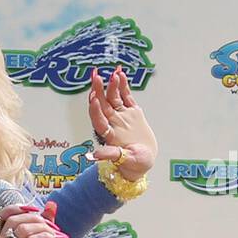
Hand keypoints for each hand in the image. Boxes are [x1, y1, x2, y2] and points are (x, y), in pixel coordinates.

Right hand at [0, 204, 68, 237]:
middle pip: (15, 221)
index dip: (18, 208)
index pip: (2, 216)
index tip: (35, 211)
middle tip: (52, 227)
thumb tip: (51, 204)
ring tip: (55, 235)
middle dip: (37, 220)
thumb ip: (41, 224)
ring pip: (23, 230)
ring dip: (43, 228)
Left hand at [88, 66, 157, 180]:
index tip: (94, 99)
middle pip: (103, 104)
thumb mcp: (125, 160)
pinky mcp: (131, 112)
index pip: (99, 120)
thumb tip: (94, 156)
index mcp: (109, 135)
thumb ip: (110, 155)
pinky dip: (123, 86)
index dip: (95, 110)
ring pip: (114, 98)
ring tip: (113, 73)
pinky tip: (120, 74)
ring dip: (111, 85)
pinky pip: (125, 96)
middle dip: (98, 90)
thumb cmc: (134, 164)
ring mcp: (121, 116)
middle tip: (95, 76)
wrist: (144, 160)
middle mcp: (112, 123)